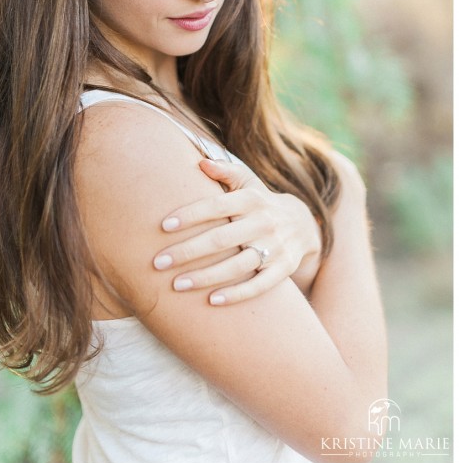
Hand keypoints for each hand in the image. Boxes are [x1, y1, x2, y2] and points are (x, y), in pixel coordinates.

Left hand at [153, 158, 322, 304]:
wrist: (303, 225)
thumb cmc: (260, 202)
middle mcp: (264, 222)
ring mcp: (276, 247)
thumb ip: (225, 170)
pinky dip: (236, 294)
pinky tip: (211, 301)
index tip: (163, 226)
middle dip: (187, 251)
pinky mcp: (284, 269)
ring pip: (237, 266)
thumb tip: (200, 161)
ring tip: (176, 285)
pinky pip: (259, 286)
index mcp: (251, 199)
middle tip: (158, 262)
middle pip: (221, 239)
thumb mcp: (247, 182)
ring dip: (205, 277)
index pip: (216, 206)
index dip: (190, 215)